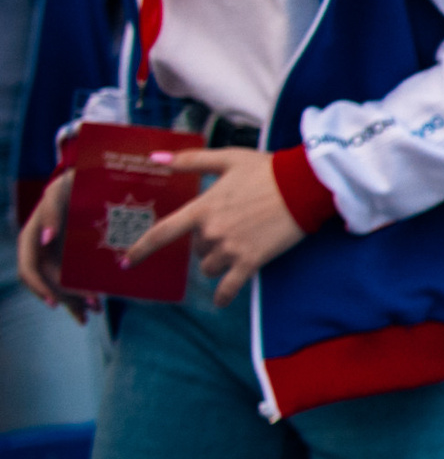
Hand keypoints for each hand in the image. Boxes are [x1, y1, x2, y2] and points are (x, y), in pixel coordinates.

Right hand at [15, 172, 94, 323]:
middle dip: (67, 299)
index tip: (56, 302)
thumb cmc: (72, 179)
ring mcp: (57, 253)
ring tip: (95, 310)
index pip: (29, 269)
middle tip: (92, 308)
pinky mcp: (73, 255)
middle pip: (48, 282)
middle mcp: (42, 248)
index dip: (40, 288)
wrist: (89, 175)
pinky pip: (75, 278)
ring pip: (62, 285)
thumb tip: (46, 239)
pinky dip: (84, 292)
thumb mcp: (61, 189)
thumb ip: (52, 210)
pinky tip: (96, 304)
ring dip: (76, 300)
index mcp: (32, 236)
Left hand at [122, 149, 310, 304]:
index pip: (162, 233)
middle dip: (204, 244)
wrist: (302, 186)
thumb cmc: (265, 170)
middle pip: (195, 250)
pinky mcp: (251, 261)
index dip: (141, 250)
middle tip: (227, 229)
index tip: (126, 263)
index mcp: (202, 208)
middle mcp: (211, 232)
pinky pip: (230, 287)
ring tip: (234, 249)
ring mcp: (231, 249)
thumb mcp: (227, 159)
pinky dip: (223, 295)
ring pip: (209, 267)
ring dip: (216, 262)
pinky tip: (221, 300)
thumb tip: (154, 157)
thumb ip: (189, 160)